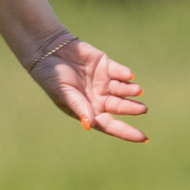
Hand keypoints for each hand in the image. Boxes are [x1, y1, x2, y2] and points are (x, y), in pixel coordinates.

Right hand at [27, 39, 147, 142]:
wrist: (46, 52)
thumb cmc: (51, 77)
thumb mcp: (64, 94)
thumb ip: (79, 107)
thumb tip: (90, 125)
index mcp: (88, 109)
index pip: (109, 124)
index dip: (126, 132)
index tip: (143, 137)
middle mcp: (98, 97)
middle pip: (119, 107)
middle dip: (132, 109)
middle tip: (142, 109)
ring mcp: (103, 81)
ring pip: (123, 90)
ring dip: (131, 91)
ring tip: (137, 91)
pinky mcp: (105, 65)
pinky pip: (119, 72)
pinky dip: (125, 74)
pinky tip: (128, 76)